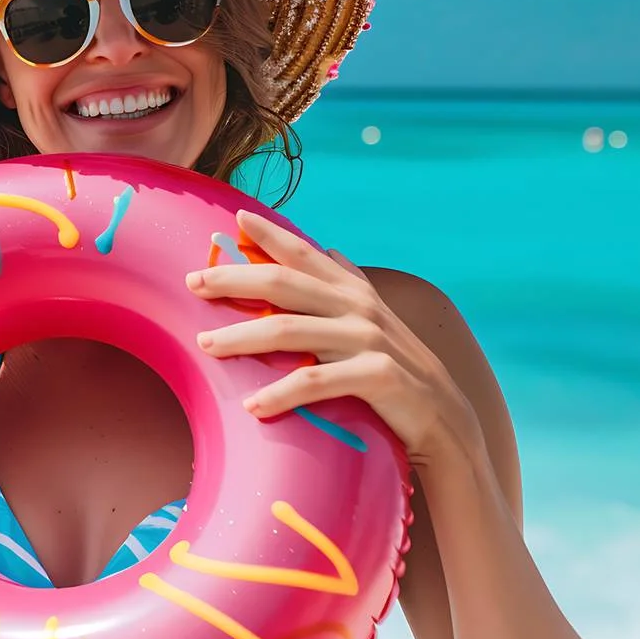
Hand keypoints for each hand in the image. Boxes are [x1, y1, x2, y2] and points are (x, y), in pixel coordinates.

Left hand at [184, 209, 479, 465]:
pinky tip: (253, 405)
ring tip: (205, 345)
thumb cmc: (396, 368)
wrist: (447, 419)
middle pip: (283, 284)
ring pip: (289, 330)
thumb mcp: (372, 320)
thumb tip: (327, 249)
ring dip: (242, 337)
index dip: (270, 234)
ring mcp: (368, 340)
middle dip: (233, 281)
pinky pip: (315, 382)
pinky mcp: (378, 377)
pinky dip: (280, 393)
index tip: (234, 219)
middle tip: (193, 284)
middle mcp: (358, 307)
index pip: (304, 254)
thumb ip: (347, 284)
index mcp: (352, 291)